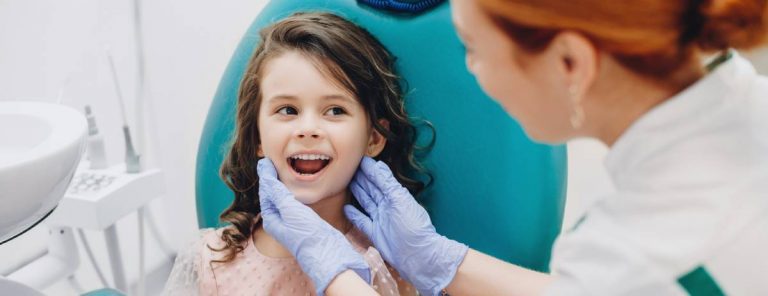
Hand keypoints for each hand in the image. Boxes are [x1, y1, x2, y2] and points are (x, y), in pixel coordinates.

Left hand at [257, 158, 369, 294]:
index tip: (267, 159)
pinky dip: (294, 192)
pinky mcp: (305, 222)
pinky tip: (299, 187)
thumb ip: (277, 191)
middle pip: (273, 195)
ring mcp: (292, 222)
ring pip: (284, 198)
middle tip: (273, 161)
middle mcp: (280, 221)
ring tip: (284, 169)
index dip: (265, 175)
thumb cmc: (308, 234)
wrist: (329, 255)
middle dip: (272, 178)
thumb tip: (264, 172)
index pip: (266, 191)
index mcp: (272, 218)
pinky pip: (295, 203)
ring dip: (283, 184)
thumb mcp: (290, 209)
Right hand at [345, 157, 468, 295]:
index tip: (359, 159)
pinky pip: (362, 221)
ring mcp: (380, 219)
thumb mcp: (400, 201)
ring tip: (347, 182)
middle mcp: (387, 206)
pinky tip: (346, 208)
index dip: (370, 169)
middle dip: (361, 178)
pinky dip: (354, 214)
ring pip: (366, 202)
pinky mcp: (375, 233)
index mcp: (395, 196)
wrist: (418, 256)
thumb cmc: (414, 227)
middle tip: (349, 167)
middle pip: (371, 189)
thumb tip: (379, 165)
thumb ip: (388, 184)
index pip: (380, 179)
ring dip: (357, 192)